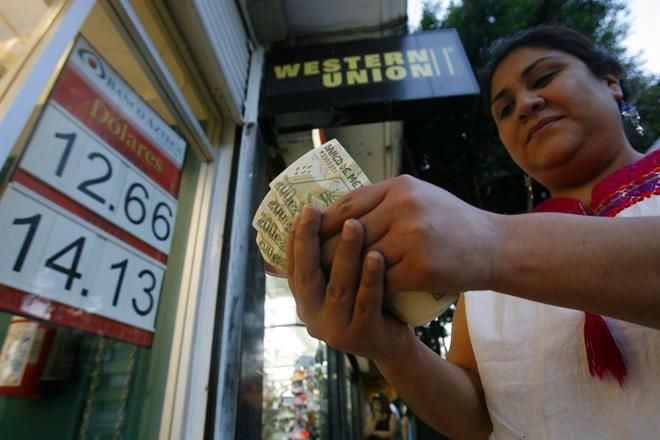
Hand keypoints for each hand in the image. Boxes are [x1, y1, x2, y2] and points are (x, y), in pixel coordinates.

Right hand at [287, 205, 414, 362]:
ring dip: (344, 254)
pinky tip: (377, 255)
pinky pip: (365, 303)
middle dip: (310, 241)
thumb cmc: (368, 301)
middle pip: (308, 275)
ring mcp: (335, 330)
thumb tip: (323, 211)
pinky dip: (370, 278)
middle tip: (315, 211)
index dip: (296, 238)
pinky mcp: (362, 337)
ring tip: (354, 225)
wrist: (394, 343)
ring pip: (337, 288)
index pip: (293, 265)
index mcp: (305, 299)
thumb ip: (329, 257)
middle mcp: (313, 316)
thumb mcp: (344, 279)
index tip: (305, 210)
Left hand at [319, 175, 498, 294]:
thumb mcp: (418, 197)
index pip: (349, 204)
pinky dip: (369, 289)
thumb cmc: (452, 222)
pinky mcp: (421, 267)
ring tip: (328, 283)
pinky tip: (357, 295)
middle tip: (310, 265)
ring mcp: (413, 237)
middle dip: (326, 250)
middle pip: (350, 232)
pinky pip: (382, 281)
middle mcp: (405, 207)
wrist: (495, 246)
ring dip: (343, 274)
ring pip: (363, 259)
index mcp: (400, 187)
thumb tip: (340, 214)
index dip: (324, 222)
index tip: (308, 235)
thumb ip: (382, 201)